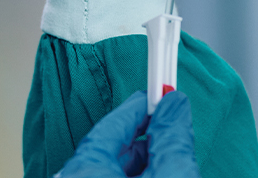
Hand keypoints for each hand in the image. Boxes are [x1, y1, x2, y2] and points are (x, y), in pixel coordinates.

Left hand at [55, 90, 201, 177]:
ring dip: (139, 159)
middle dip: (144, 133)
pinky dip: (130, 176)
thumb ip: (172, 137)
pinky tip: (153, 176)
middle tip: (170, 124)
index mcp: (82, 170)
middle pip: (110, 145)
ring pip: (109, 167)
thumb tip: (174, 106)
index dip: (143, 103)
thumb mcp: (172, 176)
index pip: (113, 122)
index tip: (161, 89)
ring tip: (166, 159)